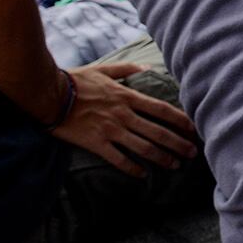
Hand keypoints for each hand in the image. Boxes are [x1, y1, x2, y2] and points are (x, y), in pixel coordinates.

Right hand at [50, 62, 198, 176]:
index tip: (194, 128)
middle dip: (178, 143)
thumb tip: (147, 67)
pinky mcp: (96, 144)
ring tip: (175, 165)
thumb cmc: (75, 81)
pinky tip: (143, 175)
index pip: (161, 110)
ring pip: (143, 148)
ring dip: (162, 158)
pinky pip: (118, 160)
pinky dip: (132, 169)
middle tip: (193, 153)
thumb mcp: (104, 69)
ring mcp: (111, 130)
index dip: (180, 120)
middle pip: (158, 132)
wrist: (49, 95)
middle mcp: (123, 115)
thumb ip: (127, 69)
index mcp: (127, 96)